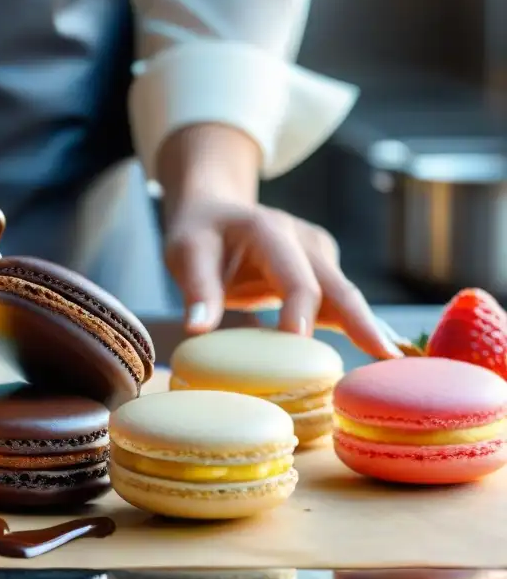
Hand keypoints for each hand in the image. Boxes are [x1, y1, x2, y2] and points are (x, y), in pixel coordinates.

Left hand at [158, 125, 401, 360]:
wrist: (215, 212)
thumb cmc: (199, 234)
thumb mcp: (185, 252)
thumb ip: (196, 288)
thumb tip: (198, 327)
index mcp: (269, 231)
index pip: (295, 276)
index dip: (301, 310)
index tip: (301, 344)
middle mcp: (303, 240)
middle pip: (337, 286)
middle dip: (361, 322)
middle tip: (384, 357)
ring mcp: (318, 256)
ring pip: (345, 298)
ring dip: (366, 330)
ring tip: (392, 366)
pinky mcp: (322, 273)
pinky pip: (339, 305)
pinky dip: (356, 329)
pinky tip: (378, 356)